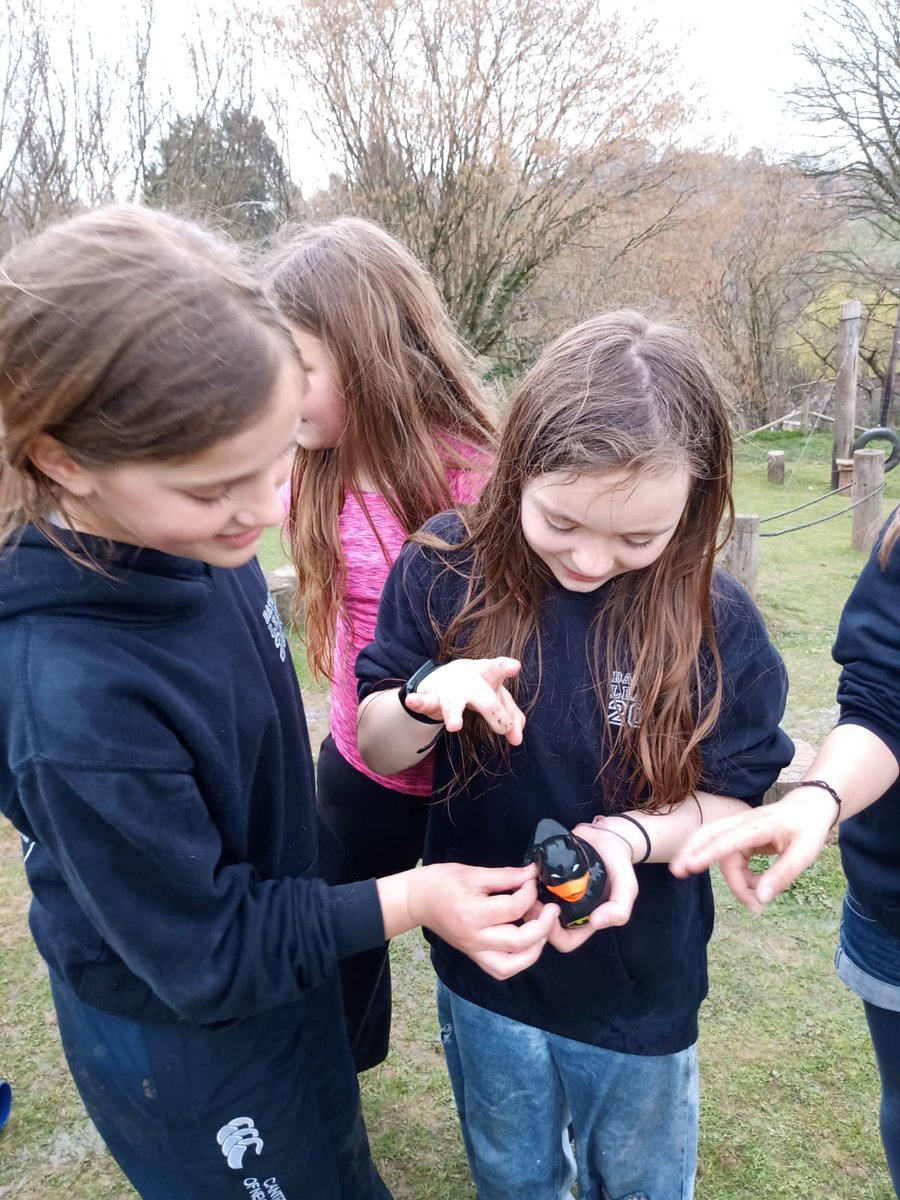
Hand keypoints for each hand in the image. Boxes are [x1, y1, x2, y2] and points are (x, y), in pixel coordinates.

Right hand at [402, 657, 524, 743]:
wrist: (443, 679)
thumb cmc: (479, 687)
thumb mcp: (497, 697)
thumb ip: (512, 716)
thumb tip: (517, 740)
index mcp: (487, 674)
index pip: (497, 670)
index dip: (505, 667)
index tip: (514, 666)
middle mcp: (469, 680)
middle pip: (484, 698)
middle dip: (494, 712)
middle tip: (503, 729)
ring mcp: (448, 689)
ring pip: (452, 702)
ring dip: (453, 713)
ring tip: (454, 726)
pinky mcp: (431, 699)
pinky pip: (424, 702)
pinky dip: (418, 703)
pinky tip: (412, 701)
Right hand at [406, 862, 557, 978]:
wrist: (416, 900)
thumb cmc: (440, 882)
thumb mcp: (472, 872)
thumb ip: (506, 876)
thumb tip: (532, 874)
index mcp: (471, 913)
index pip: (512, 909)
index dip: (529, 893)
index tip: (532, 881)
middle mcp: (474, 938)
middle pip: (517, 942)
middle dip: (542, 926)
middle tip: (550, 909)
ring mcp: (473, 951)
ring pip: (511, 965)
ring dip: (534, 949)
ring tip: (542, 929)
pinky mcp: (474, 956)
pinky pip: (501, 969)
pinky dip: (519, 961)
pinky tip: (527, 943)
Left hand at [532, 824, 638, 952]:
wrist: (606, 835)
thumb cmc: (618, 863)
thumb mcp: (627, 886)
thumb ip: (620, 907)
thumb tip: (597, 922)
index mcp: (584, 919)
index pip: (565, 941)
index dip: (554, 934)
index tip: (551, 912)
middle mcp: (566, 910)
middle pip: (543, 928)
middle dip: (535, 918)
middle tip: (533, 899)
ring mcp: (554, 894)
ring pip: (532, 910)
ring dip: (526, 902)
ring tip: (529, 886)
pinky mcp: (545, 877)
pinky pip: (529, 889)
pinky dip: (525, 885)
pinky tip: (529, 875)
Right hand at [669, 788, 836, 911]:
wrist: (810, 806)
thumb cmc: (808, 829)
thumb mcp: (804, 855)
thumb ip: (781, 876)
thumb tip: (760, 900)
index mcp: (759, 826)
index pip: (728, 840)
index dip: (708, 854)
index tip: (690, 866)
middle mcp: (743, 824)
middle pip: (709, 835)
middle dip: (693, 853)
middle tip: (678, 872)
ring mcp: (739, 827)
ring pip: (716, 847)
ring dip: (726, 876)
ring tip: (747, 901)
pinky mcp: (740, 835)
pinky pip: (728, 854)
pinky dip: (737, 875)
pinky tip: (753, 886)